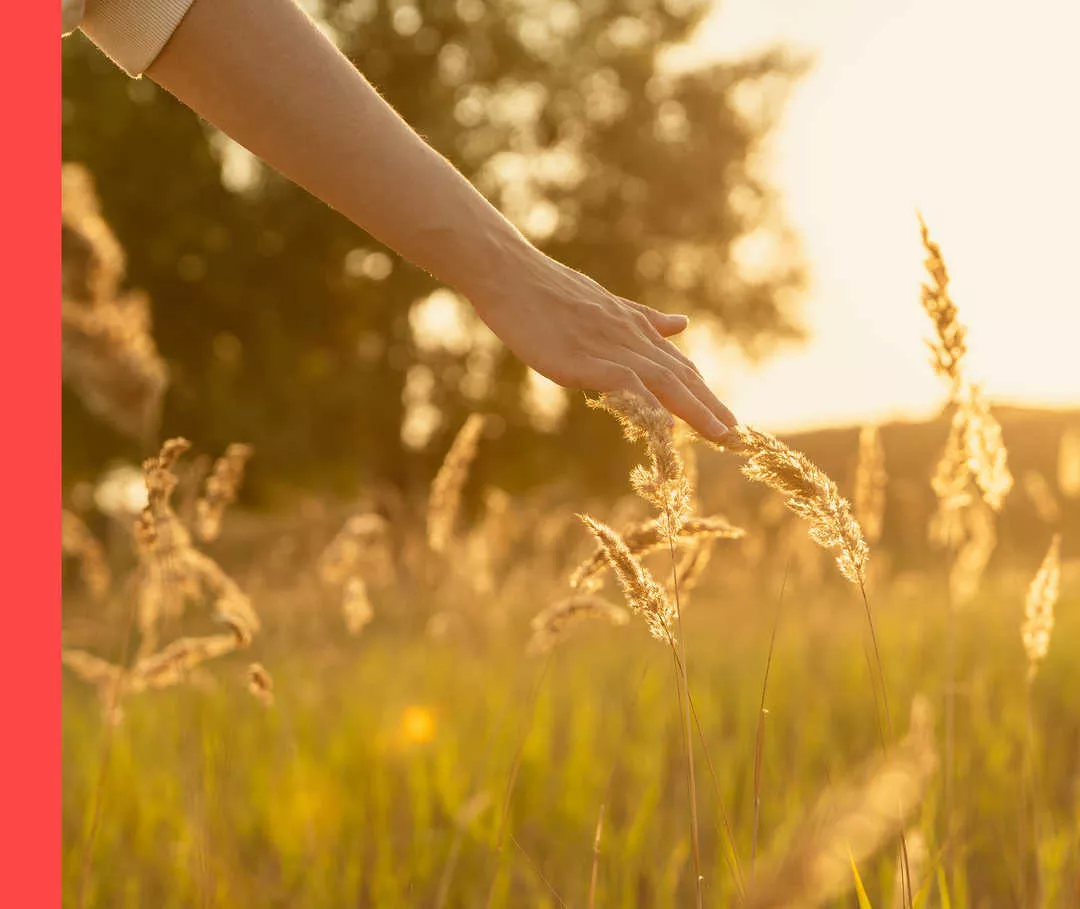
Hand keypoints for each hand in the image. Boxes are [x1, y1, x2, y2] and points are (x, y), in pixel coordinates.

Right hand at [465, 243, 736, 441]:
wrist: (512, 274)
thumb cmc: (550, 291)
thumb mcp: (606, 304)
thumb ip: (644, 319)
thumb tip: (681, 324)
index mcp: (635, 327)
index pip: (679, 366)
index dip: (704, 393)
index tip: (726, 417)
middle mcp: (632, 337)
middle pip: (682, 376)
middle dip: (711, 407)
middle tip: (739, 436)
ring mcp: (611, 347)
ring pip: (665, 381)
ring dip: (696, 409)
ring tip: (721, 435)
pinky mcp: (588, 358)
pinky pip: (628, 384)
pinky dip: (650, 405)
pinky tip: (667, 427)